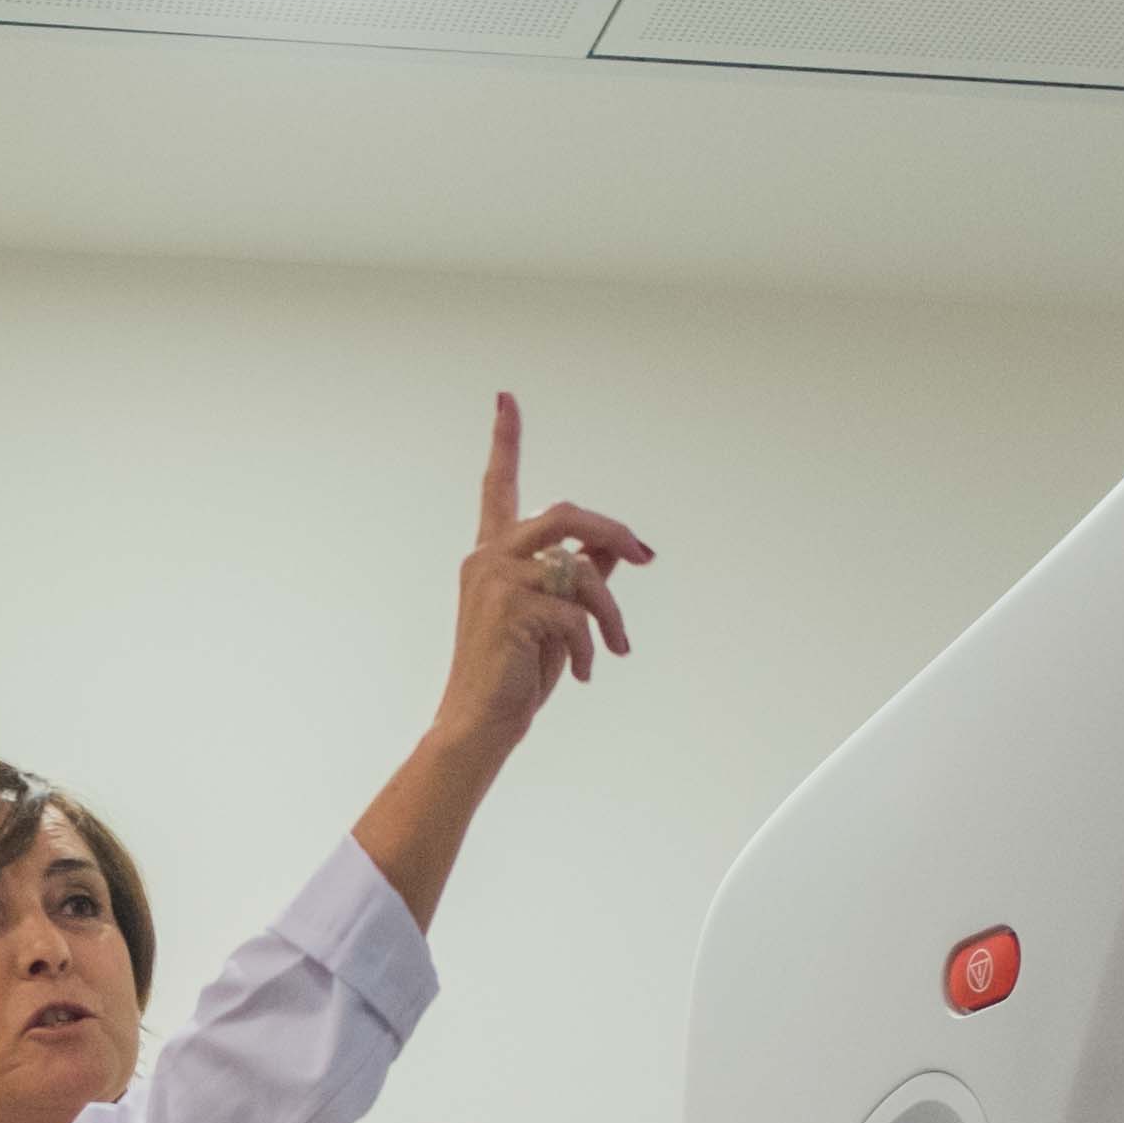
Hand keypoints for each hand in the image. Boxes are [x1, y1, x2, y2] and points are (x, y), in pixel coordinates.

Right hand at [355, 397, 660, 927]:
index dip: (505, 439)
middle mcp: (489, 557)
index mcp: (494, 554)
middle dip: (614, 531)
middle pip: (566, 514)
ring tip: (613, 648)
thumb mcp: (554, 618)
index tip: (506, 398)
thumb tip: (614, 545)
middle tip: (644, 557)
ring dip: (609, 613)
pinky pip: (575, 611)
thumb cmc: (514, 675)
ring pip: (581, 568)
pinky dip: (588, 645)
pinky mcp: (510, 607)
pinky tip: (580, 673)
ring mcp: (496, 579)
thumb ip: (578, 574)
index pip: (498, 485)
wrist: (479, 724)